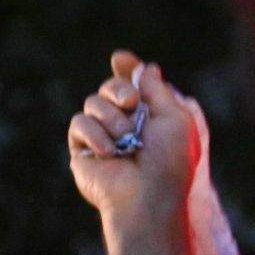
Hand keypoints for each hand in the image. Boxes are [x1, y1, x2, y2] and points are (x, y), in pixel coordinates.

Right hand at [68, 51, 196, 222]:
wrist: (149, 195)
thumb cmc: (169, 161)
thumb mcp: (176, 118)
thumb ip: (158, 89)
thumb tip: (145, 68)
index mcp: (150, 118)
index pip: (133, 86)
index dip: (126, 70)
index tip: (120, 59)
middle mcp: (126, 126)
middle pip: (110, 87)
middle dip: (120, 89)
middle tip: (131, 104)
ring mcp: (103, 138)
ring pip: (93, 102)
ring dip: (112, 118)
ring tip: (127, 142)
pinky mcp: (83, 152)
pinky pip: (79, 123)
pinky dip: (95, 135)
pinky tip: (110, 153)